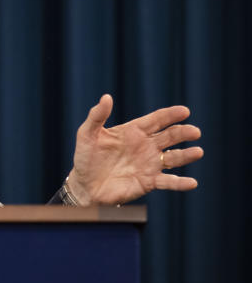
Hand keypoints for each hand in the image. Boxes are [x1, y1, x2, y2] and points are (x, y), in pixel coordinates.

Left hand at [67, 94, 203, 205]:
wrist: (84, 185)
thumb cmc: (85, 158)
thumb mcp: (87, 134)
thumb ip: (97, 116)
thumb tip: (106, 97)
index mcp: (133, 131)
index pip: (156, 120)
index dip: (171, 115)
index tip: (184, 111)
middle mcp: (146, 146)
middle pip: (170, 136)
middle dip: (183, 133)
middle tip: (194, 132)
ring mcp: (149, 164)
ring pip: (173, 158)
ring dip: (186, 155)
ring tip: (198, 151)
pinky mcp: (149, 182)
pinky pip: (168, 182)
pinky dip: (180, 183)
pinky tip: (192, 182)